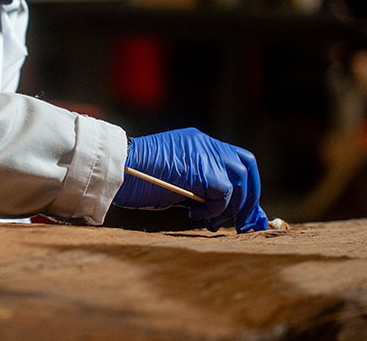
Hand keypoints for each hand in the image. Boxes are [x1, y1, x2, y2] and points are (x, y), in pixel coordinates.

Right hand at [113, 128, 268, 232]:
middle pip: (247, 167)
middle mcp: (206, 144)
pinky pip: (225, 194)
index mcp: (199, 143)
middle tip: (240, 222)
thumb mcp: (174, 179)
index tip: (244, 210)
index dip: (246, 185)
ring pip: (240, 182)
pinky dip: (215, 210)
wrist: (118, 168)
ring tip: (208, 220)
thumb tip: (221, 212)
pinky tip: (194, 215)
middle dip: (248, 198)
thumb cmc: (136, 177)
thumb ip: (198, 188)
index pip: (236, 160)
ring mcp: (206, 155)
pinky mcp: (203, 172)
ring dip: (230, 207)